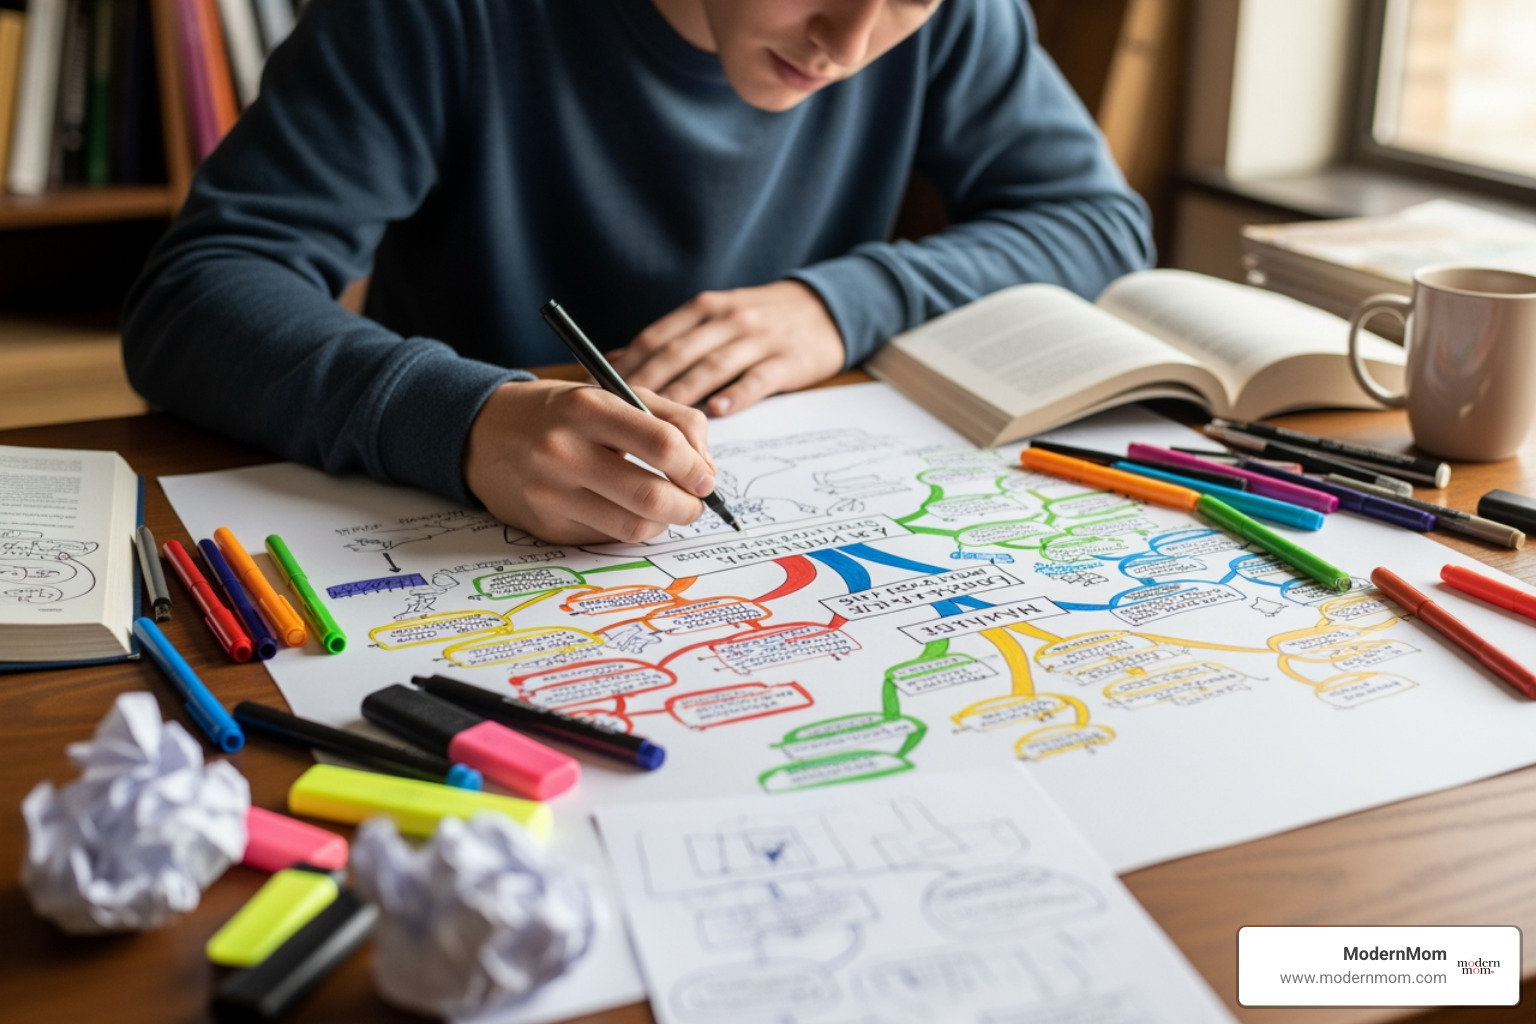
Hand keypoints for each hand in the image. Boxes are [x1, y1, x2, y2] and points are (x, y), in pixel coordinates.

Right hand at [463, 379, 716, 544]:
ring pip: (632, 527)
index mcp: (587, 407)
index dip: (696, 468)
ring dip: (663, 524)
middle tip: (694, 503)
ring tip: (666, 509)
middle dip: (688, 507)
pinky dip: (627, 529)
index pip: (661, 444)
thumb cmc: (561, 412)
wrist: (482, 432)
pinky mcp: (545, 526)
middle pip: (651, 497)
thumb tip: (705, 468)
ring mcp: (550, 493)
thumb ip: (670, 420)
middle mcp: (564, 451)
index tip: (705, 478)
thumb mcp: (612, 393)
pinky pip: (606, 538)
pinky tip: (623, 511)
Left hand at [608, 280, 845, 414]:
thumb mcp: (714, 316)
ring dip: (683, 395)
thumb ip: (671, 337)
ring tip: (659, 424)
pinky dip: (736, 395)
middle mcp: (728, 319)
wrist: (825, 308)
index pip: (658, 337)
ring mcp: (759, 339)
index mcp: (705, 308)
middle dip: (646, 385)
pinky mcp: (788, 360)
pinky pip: (757, 379)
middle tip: (619, 418)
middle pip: (678, 353)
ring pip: (712, 367)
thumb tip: (615, 358)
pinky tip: (716, 413)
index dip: (628, 365)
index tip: (602, 393)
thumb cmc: (760, 319)